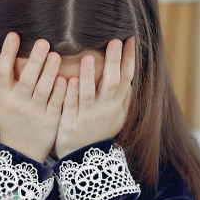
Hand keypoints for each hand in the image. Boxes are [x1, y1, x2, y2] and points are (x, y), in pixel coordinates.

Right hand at [0, 33, 67, 162]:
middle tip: (43, 41)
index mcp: (2, 97)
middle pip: (25, 80)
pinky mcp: (49, 121)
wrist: (21, 151)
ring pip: (42, 91)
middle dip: (34, 61)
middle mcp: (17, 104)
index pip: (2, 72)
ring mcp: (34, 113)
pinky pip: (56, 104)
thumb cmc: (9, 119)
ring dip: (49, 73)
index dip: (7, 54)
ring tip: (56, 55)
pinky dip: (60, 92)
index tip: (13, 35)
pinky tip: (66, 78)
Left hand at [54, 37, 135, 158]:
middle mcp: (105, 109)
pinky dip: (70, 94)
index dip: (129, 58)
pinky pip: (71, 107)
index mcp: (116, 105)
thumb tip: (131, 83)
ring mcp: (88, 116)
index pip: (126, 77)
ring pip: (89, 93)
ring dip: (89, 75)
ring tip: (87, 56)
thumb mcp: (116, 119)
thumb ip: (123, 101)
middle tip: (114, 40)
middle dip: (114, 61)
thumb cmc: (98, 135)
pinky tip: (68, 79)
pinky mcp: (71, 124)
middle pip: (112, 82)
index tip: (130, 38)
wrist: (84, 160)